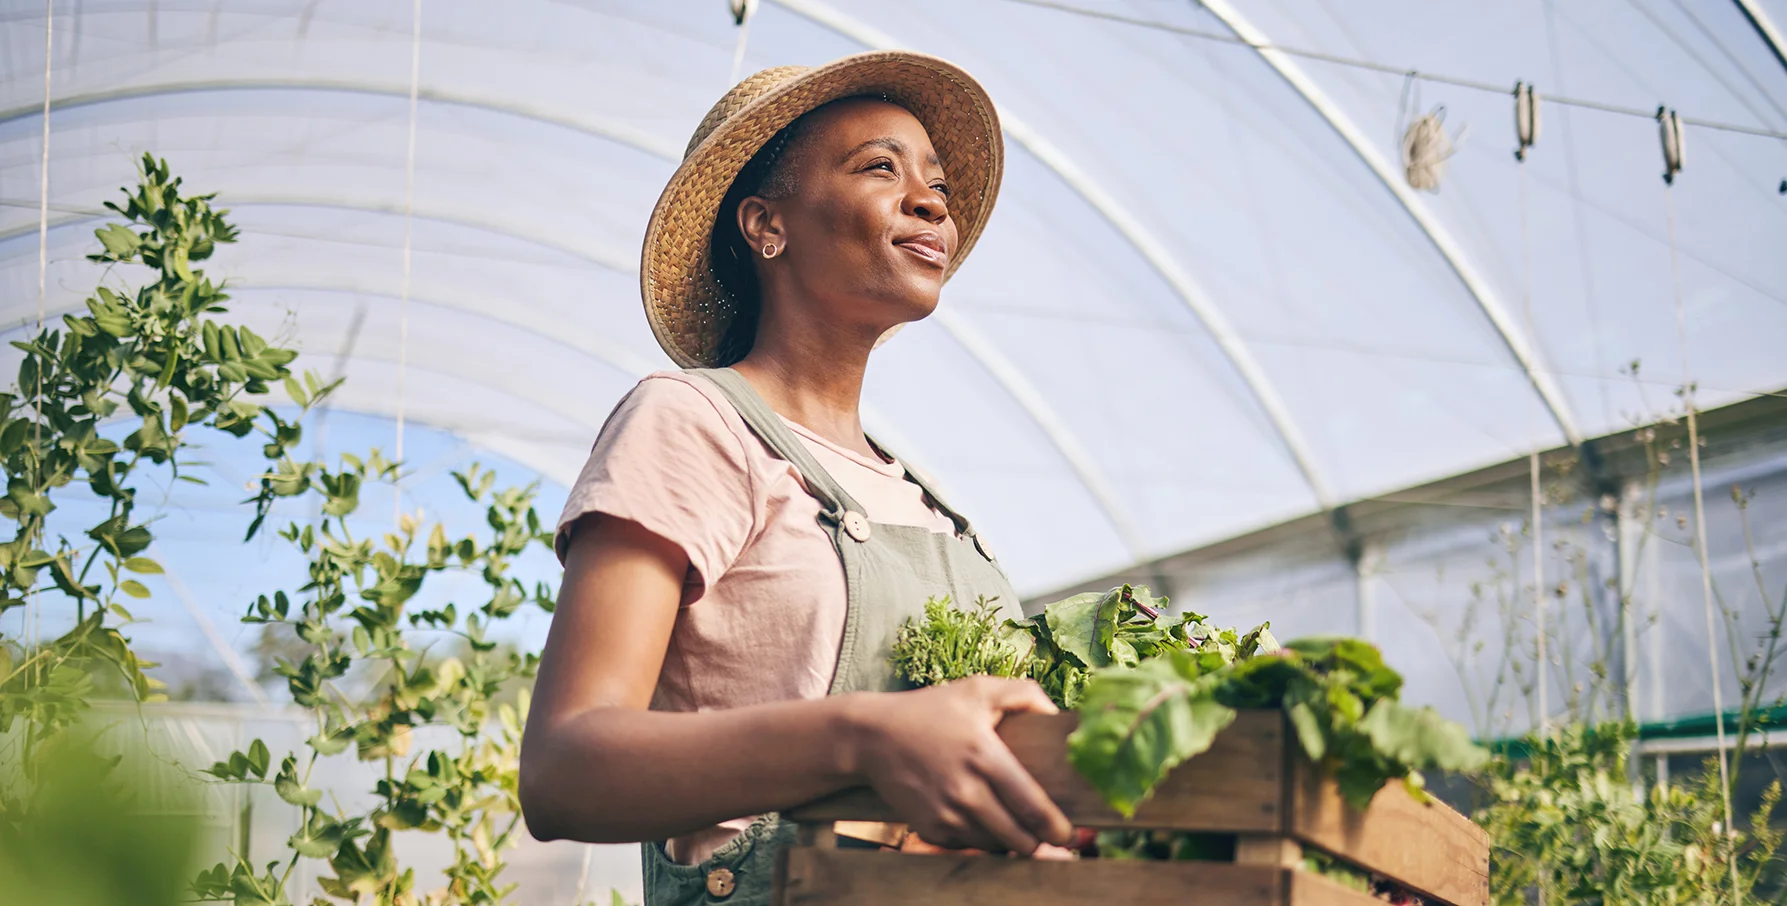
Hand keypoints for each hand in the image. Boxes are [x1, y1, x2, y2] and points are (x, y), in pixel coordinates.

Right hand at [843, 676, 1074, 854]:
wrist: (871, 737)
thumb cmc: (929, 710)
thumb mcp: (977, 689)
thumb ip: (1024, 693)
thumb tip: (1057, 714)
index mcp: (985, 756)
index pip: (1032, 806)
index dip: (1056, 828)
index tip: (1067, 833)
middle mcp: (966, 791)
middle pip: (1018, 838)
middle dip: (1038, 842)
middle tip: (1047, 836)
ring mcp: (946, 814)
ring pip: (994, 846)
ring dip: (1009, 841)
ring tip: (1016, 826)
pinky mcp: (929, 828)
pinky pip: (967, 846)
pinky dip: (979, 839)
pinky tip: (981, 820)